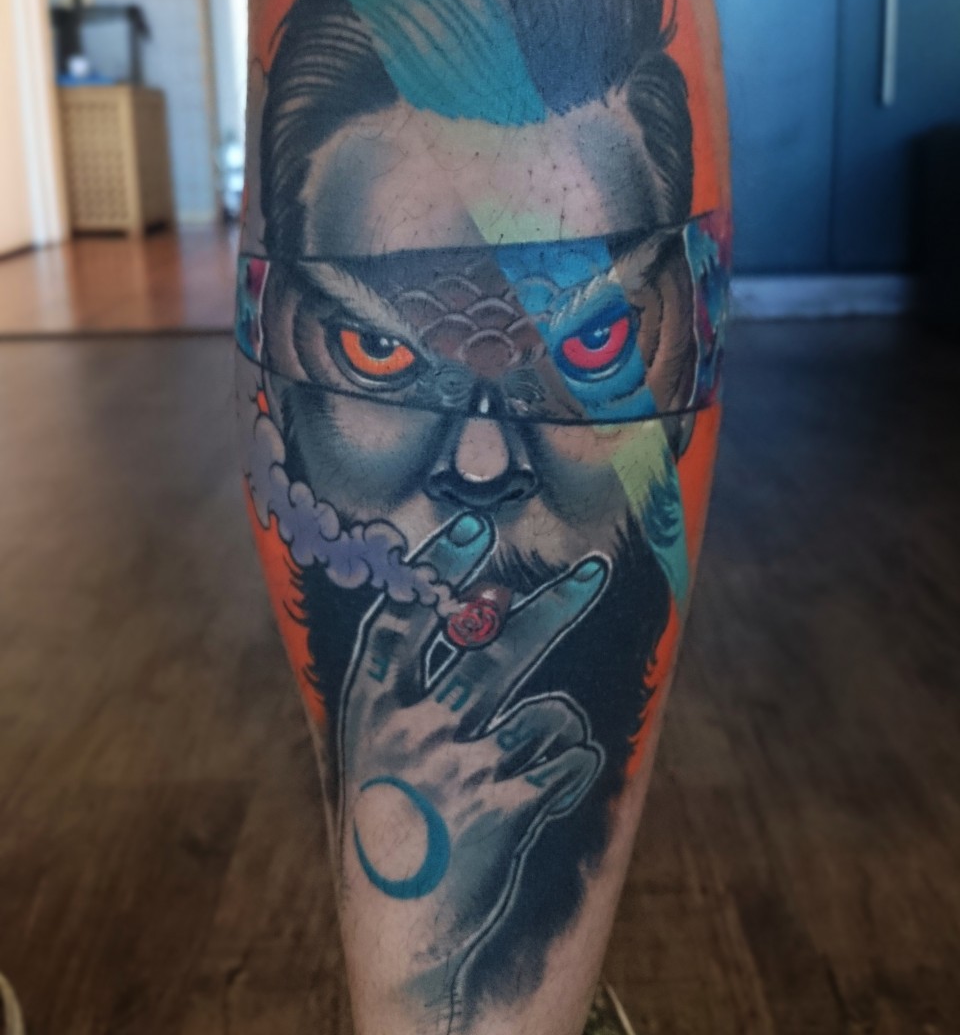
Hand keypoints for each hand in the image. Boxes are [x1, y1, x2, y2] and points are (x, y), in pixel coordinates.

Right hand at [337, 512, 608, 1010]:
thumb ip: (406, 701)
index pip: (400, 620)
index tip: (475, 530)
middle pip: (492, 647)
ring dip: (560, 723)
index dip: (437, 570)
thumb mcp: (377, 767)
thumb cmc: (395, 847)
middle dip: (552, 606)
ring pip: (545, 706)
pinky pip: (569, 758)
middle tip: (595, 571)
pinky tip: (550, 799)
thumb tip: (466, 625)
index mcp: (367, 714)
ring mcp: (458, 768)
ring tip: (543, 750)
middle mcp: (410, 731)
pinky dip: (573, 769)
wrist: (415, 950)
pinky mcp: (507, 809)